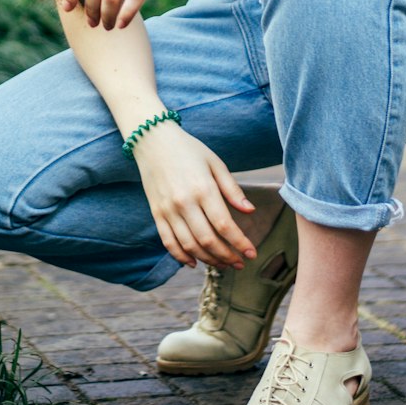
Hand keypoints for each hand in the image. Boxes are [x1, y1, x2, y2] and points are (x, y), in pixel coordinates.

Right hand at [132, 121, 258, 269]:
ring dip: (208, 260)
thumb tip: (250, 211)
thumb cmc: (188, 150)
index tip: (252, 253)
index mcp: (203, 188)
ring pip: (190, 246)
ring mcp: (168, 210)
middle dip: (227, 256)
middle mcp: (184, 202)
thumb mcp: (215, 163)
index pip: (224, 225)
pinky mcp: (156, 213)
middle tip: (240, 263)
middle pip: (208, 240)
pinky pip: (168, 242)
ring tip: (223, 264)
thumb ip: (232, 189)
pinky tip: (195, 262)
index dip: (240, 243)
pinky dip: (181, 257)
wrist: (153, 140)